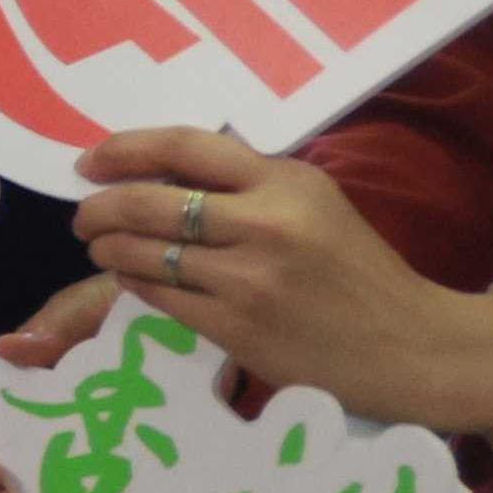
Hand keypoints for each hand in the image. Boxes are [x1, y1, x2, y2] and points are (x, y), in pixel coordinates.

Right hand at [0, 272, 131, 492]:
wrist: (214, 327)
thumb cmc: (144, 314)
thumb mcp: (92, 305)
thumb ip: (55, 324)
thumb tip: (4, 348)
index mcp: (34, 385)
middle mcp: (55, 426)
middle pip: (0, 460)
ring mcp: (92, 454)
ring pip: (38, 490)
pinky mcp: (133, 473)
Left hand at [63, 131, 492, 437]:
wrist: (409, 346)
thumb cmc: (357, 272)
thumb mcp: (314, 205)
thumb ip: (248, 185)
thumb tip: (157, 172)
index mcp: (285, 181)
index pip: (183, 146)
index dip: (123, 150)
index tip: (90, 163)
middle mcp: (265, 222)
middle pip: (148, 201)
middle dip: (99, 208)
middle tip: (84, 215)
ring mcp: (248, 278)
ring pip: (145, 252)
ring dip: (109, 248)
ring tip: (103, 248)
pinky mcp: (237, 327)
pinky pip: (160, 297)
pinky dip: (135, 284)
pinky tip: (134, 280)